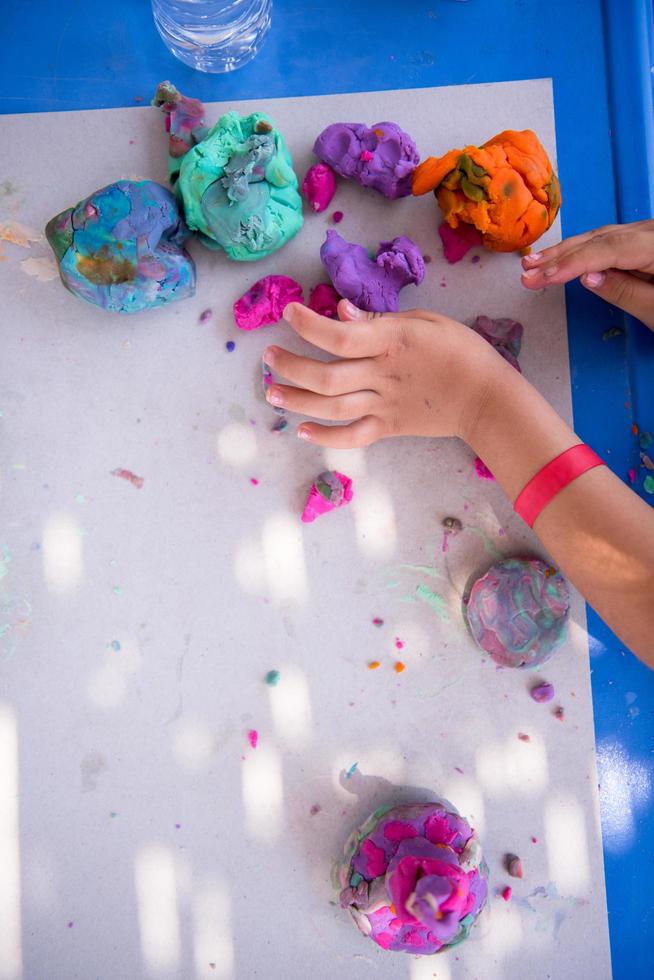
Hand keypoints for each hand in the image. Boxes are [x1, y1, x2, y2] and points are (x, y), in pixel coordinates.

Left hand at [263, 301, 504, 447]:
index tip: (288, 313)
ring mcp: (384, 405)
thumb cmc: (459, 350)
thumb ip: (379, 319)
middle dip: (290, 367)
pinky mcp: (389, 428)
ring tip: (271, 393)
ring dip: (297, 401)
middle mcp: (382, 375)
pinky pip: (353, 436)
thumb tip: (341, 311)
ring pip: (331, 408)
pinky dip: (325, 437)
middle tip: (267, 358)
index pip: (340, 336)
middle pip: (325, 376)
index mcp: (392, 342)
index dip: (308, 325)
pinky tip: (302, 431)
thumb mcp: (425, 320)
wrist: (487, 397)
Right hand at [520, 219, 653, 328]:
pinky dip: (583, 252)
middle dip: (561, 257)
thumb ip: (625, 292)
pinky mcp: (646, 241)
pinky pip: (610, 242)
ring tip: (534, 266)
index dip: (572, 263)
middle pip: (601, 239)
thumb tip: (587, 277)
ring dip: (566, 252)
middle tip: (527, 274)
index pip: (609, 250)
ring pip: (602, 237)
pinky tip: (562, 259)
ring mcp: (650, 234)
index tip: (543, 277)